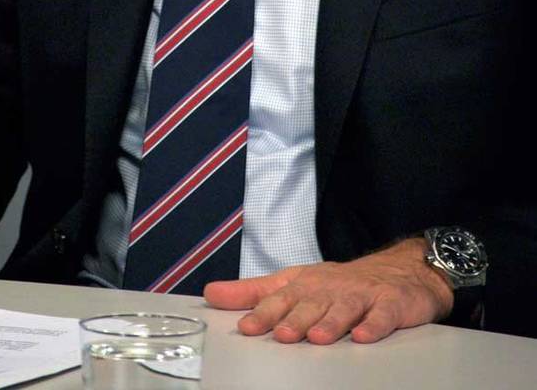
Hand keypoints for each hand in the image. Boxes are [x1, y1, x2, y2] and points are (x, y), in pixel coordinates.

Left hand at [204, 238, 453, 343]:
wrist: (398, 271)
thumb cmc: (338, 283)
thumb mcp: (293, 282)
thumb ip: (252, 292)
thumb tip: (211, 293)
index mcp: (305, 284)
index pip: (280, 298)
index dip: (263, 313)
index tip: (245, 327)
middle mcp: (330, 288)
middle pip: (311, 304)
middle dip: (295, 318)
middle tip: (280, 334)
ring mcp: (361, 295)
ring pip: (343, 309)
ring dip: (330, 322)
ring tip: (316, 337)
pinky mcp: (390, 304)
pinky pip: (382, 315)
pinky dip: (374, 325)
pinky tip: (362, 336)